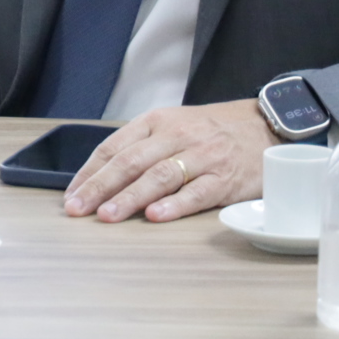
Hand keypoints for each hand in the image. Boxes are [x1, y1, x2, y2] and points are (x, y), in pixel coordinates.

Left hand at [62, 98, 273, 221]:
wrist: (267, 125)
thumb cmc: (212, 130)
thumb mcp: (173, 125)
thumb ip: (141, 146)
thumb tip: (101, 178)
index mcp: (157, 121)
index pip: (114, 147)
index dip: (89, 173)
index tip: (71, 196)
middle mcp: (176, 136)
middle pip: (130, 162)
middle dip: (100, 187)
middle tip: (78, 209)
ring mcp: (202, 156)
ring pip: (159, 177)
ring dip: (130, 198)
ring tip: (108, 216)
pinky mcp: (225, 178)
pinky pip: (196, 193)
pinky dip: (174, 205)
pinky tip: (155, 217)